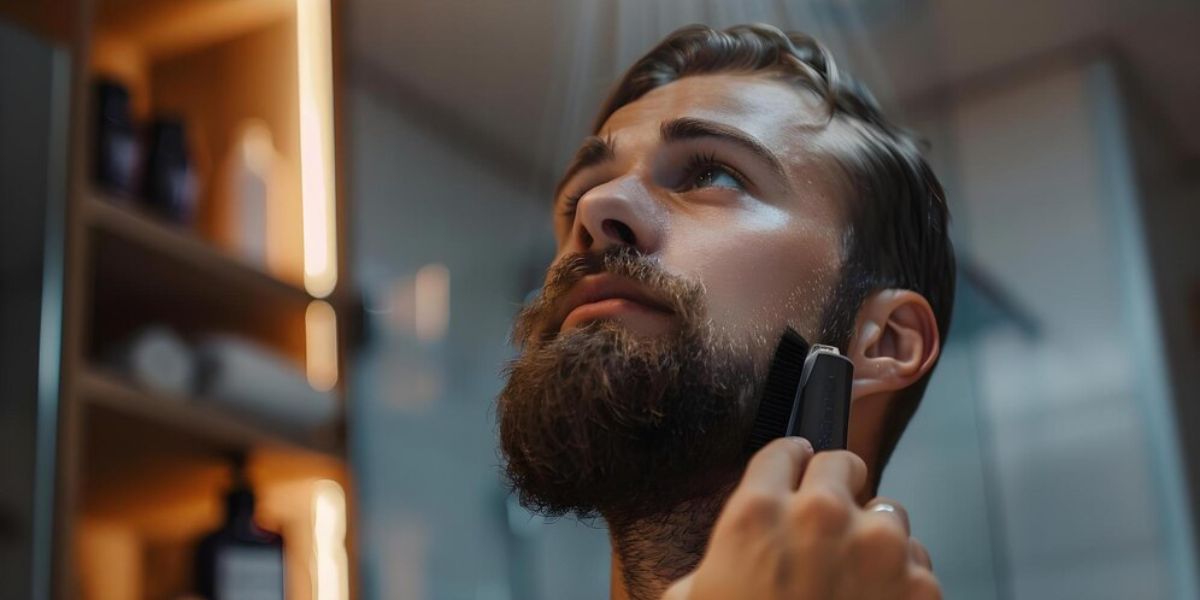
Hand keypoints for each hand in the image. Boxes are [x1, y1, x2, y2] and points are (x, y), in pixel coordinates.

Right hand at [663, 438, 939, 599]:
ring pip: (888, 511)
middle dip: (836, 489)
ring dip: (873, 536)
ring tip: (852, 578)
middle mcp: (821, 515)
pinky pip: (918, 562)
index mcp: (757, 512)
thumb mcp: (693, 597)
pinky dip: (902, 580)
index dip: (790, 465)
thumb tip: (732, 549)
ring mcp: (877, 548)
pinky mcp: (919, 585)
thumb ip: (718, 557)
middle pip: (843, 463)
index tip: (796, 475)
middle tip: (827, 523)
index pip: (786, 450)